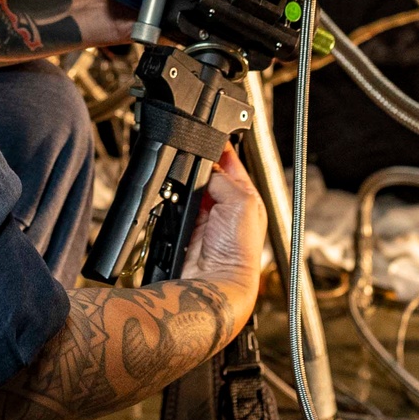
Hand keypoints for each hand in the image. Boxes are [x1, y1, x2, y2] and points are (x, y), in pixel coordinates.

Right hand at [181, 144, 265, 331]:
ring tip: (189, 192)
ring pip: (189, 187)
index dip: (218, 149)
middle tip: (194, 167)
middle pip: (206, 173)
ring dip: (185, 186)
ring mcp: (204, 216)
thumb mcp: (242, 201)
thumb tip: (205, 167)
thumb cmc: (238, 252)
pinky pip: (174, 204)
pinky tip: (177, 204)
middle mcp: (226, 205)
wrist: (214, 281)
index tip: (207, 138)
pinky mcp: (185, 226)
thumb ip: (224, 177)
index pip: (229, 162)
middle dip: (198, 169)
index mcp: (246, 197)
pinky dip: (172, 201)